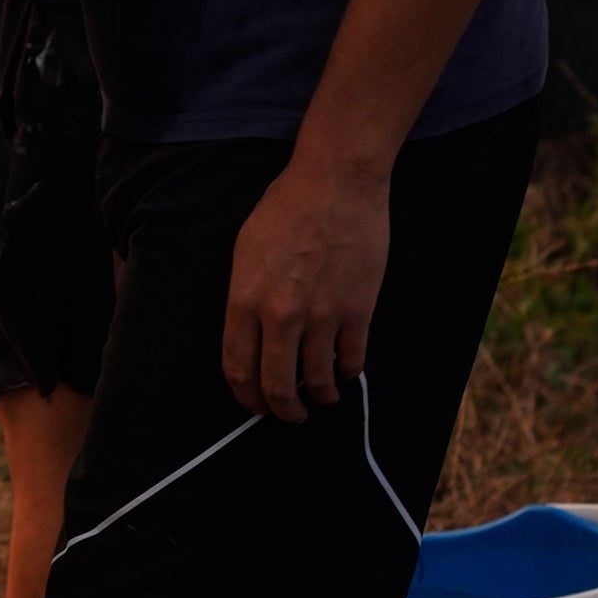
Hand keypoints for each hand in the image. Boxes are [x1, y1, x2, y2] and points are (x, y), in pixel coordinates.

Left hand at [223, 147, 388, 422]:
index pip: (238, 368)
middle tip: (289, 414)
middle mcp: (281, 316)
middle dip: (282, 410)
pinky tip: (345, 371)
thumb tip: (251, 337)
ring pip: (318, 380)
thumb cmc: (285, 209)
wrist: (336, 183)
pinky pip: (352, 360)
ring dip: (320, 396)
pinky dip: (349, 373)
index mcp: (245, 301)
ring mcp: (323, 316)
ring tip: (322, 397)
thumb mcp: (245, 251)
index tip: (255, 404)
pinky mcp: (358, 311)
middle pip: (277, 386)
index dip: (246, 395)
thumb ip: (245, 298)